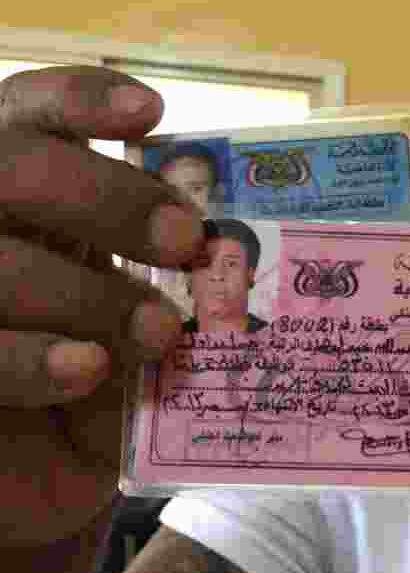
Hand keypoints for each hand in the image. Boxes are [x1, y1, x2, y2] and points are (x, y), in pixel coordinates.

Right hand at [0, 66, 205, 545]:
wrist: (42, 475)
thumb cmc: (102, 370)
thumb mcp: (136, 310)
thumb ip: (161, 272)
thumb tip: (226, 245)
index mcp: (22, 192)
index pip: (29, 112)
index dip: (80, 98)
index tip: (153, 113)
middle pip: (11, 170)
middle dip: (104, 197)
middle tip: (183, 238)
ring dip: (85, 292)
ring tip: (158, 332)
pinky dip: (34, 360)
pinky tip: (88, 368)